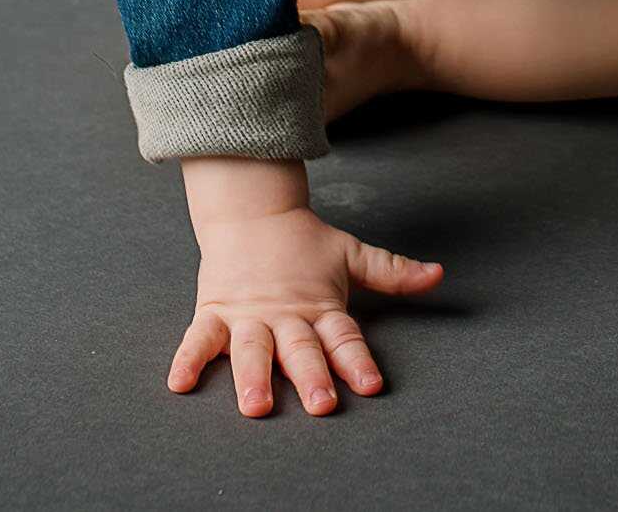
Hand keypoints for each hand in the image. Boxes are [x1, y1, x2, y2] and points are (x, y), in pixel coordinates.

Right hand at [167, 206, 444, 414]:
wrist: (253, 212)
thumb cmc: (304, 242)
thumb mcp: (352, 254)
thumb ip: (391, 271)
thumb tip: (437, 274)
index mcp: (320, 304)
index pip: (343, 336)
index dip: (357, 360)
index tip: (371, 384)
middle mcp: (285, 315)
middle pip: (300, 349)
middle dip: (311, 377)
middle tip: (321, 403)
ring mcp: (248, 315)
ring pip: (252, 350)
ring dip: (253, 376)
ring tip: (256, 405)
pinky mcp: (215, 312)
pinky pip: (199, 338)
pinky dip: (189, 359)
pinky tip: (180, 383)